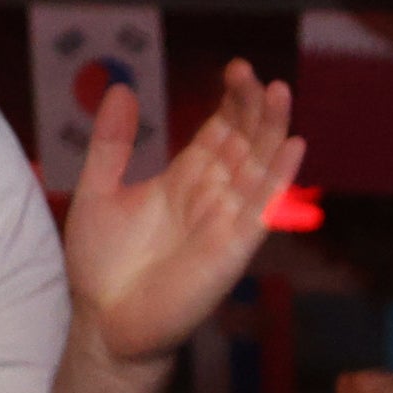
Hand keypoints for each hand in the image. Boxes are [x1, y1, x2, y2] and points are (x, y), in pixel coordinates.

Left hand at [64, 59, 301, 372]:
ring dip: (272, 131)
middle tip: (252, 73)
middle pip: (245, 143)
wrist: (103, 322)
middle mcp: (212, 197)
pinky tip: (294, 147)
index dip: (231, 102)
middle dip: (253, 108)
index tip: (235, 70)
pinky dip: (280, 179)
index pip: (221, 132)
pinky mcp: (233, 248)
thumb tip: (124, 89)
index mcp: (184, 181)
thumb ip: (112, 143)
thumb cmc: (102, 265)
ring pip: (259, 168)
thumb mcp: (98, 190)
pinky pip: (263, 209)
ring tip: (280, 92)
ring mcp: (226, 221)